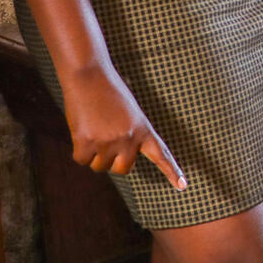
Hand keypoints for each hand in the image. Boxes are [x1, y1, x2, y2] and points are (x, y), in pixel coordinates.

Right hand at [60, 63, 185, 189]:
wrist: (89, 77)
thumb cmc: (108, 92)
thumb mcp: (129, 113)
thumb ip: (129, 135)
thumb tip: (116, 160)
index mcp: (143, 129)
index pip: (161, 154)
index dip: (172, 171)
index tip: (183, 186)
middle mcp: (129, 139)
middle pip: (123, 170)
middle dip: (113, 162)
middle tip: (106, 141)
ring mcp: (108, 142)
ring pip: (100, 167)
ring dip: (94, 154)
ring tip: (94, 129)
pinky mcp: (87, 143)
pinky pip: (82, 160)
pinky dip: (79, 150)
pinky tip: (81, 130)